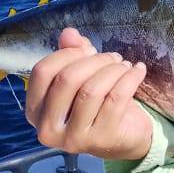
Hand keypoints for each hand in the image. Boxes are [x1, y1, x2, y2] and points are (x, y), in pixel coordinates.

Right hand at [26, 27, 152, 160]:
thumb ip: (71, 53)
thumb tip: (69, 33)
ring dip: (113, 70)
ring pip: (91, 90)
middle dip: (94, 61)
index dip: (68, 53)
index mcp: (35, 110)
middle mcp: (47, 128)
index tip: (88, 50)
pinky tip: (138, 70)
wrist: (124, 137)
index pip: (43, 71)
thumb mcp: (82, 76)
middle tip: (113, 57)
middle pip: (67, 79)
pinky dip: (130, 78)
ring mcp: (73, 138)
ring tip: (125, 65)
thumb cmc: (97, 103)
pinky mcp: (101, 139)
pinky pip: (116, 98)